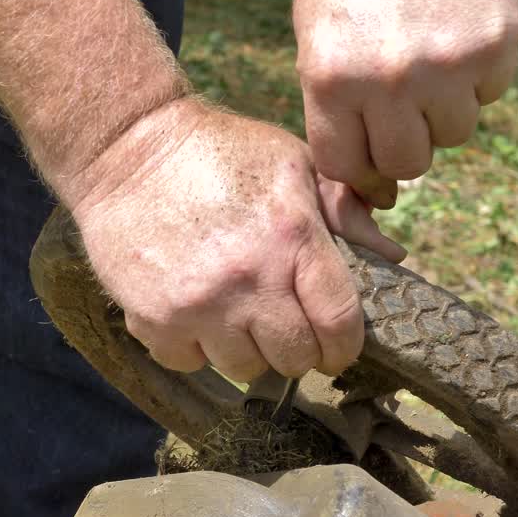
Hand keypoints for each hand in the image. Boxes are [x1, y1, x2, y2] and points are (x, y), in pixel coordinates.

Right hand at [67, 99, 403, 379]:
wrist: (125, 147)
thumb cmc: (219, 152)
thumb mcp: (294, 163)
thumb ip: (345, 210)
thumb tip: (392, 257)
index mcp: (292, 238)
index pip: (339, 323)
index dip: (344, 346)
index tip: (335, 345)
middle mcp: (249, 279)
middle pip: (294, 358)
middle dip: (296, 348)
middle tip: (283, 325)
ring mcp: (199, 305)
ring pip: (244, 369)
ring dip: (246, 350)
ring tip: (236, 315)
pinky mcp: (154, 318)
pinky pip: (190, 363)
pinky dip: (195, 348)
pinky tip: (194, 313)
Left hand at [293, 0, 517, 207]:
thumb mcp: (317, 35)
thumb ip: (334, 110)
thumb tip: (379, 189)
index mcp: (330, 77)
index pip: (347, 166)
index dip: (361, 170)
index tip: (371, 162)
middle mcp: (388, 79)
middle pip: (408, 164)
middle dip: (406, 143)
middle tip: (404, 105)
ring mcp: (446, 64)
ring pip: (455, 133)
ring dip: (445, 107)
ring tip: (429, 56)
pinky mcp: (495, 44)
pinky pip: (492, 93)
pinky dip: (479, 73)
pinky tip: (458, 32)